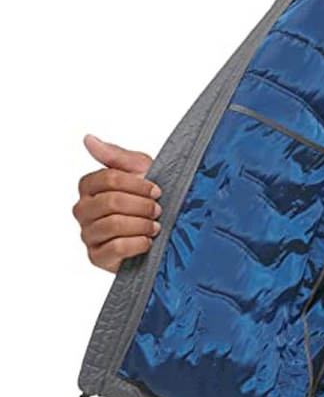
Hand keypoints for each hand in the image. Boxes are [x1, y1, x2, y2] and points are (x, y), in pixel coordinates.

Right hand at [73, 134, 161, 271]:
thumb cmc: (152, 198)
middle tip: (158, 210)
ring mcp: (88, 234)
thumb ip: (116, 157)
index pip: (108, 179)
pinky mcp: (97, 257)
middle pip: (111, 202)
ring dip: (142, 225)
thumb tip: (88, 139)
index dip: (138, 185)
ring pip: (113, 224)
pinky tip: (148, 241)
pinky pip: (115, 248)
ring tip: (156, 226)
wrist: (166, 231)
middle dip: (142, 206)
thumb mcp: (141, 171)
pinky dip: (137, 243)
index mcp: (89, 187)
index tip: (157, 190)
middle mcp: (83, 210)